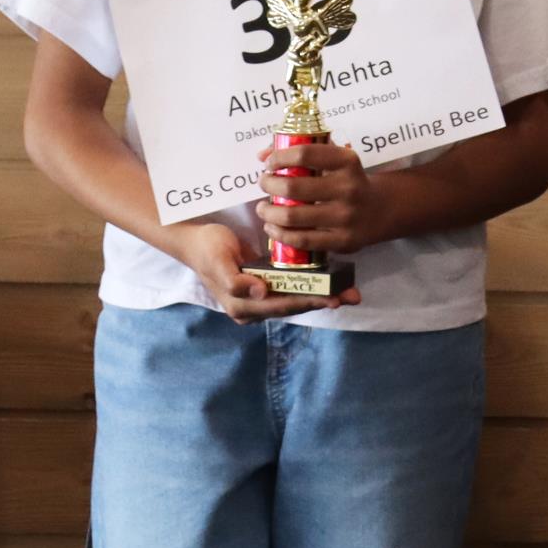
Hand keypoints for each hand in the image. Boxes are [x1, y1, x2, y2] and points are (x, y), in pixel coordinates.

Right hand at [170, 220, 357, 324]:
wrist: (195, 240)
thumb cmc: (207, 248)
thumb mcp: (218, 261)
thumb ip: (236, 280)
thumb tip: (260, 292)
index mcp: (242, 306)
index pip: (282, 305)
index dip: (309, 301)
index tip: (333, 298)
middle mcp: (253, 307)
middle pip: (294, 305)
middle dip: (323, 300)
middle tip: (352, 295)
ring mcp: (259, 298)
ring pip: (296, 298)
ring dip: (322, 294)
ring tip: (348, 291)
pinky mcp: (265, 286)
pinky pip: (292, 288)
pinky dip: (311, 285)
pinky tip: (330, 281)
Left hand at [256, 141, 384, 257]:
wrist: (382, 209)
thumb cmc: (350, 180)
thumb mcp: (337, 160)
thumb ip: (304, 152)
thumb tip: (262, 154)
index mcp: (347, 162)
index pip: (305, 154)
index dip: (279, 157)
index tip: (269, 163)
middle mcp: (348, 188)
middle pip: (293, 187)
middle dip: (269, 184)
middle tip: (264, 183)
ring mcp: (345, 216)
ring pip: (292, 216)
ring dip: (268, 212)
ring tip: (263, 208)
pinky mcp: (342, 241)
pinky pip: (301, 239)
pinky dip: (279, 234)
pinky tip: (272, 227)